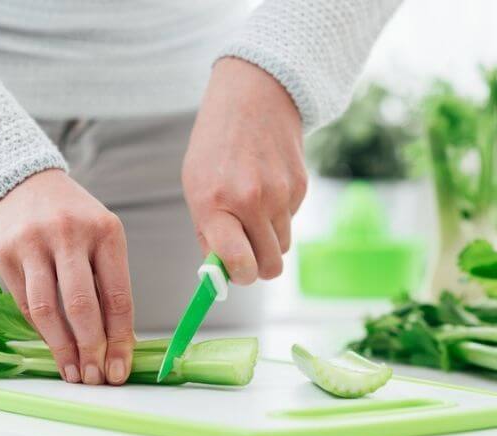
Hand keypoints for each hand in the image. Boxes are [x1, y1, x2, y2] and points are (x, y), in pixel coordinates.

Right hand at [0, 170, 134, 384]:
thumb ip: (109, 282)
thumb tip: (117, 342)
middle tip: (96, 379)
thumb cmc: (73, 218)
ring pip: (47, 309)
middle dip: (92, 349)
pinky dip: (41, 331)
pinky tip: (54, 347)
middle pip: (82, 305)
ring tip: (73, 373)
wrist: (24, 183)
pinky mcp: (4, 254)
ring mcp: (33, 243)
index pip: (118, 295)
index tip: (120, 369)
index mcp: (106, 231)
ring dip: (62, 348)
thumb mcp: (101, 237)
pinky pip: (25, 304)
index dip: (120, 339)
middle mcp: (69, 234)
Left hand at [182, 57, 307, 283]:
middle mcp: (250, 200)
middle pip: (270, 265)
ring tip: (252, 211)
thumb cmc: (216, 147)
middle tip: (245, 253)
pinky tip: (266, 187)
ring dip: (269, 240)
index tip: (234, 273)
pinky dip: (279, 215)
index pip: (237, 261)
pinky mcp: (300, 186)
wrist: (252, 98)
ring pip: (283, 246)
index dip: (239, 276)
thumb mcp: (195, 186)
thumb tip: (222, 273)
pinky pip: (292, 221)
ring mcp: (279, 193)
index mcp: (214, 203)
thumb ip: (207, 232)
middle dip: (258, 267)